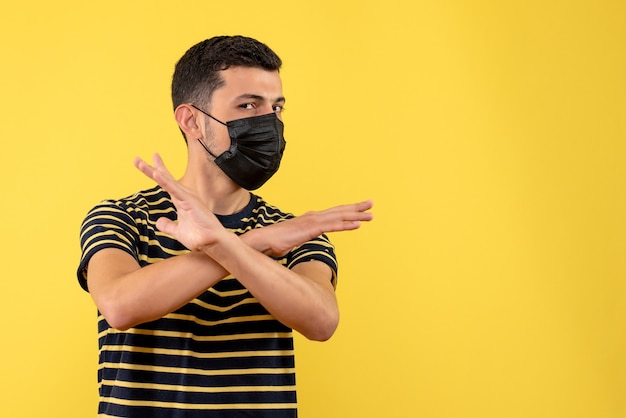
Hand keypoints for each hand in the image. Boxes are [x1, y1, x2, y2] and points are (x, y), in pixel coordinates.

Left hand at [134, 153, 226, 250]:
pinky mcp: (190, 202)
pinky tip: (157, 174)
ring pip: (168, 182)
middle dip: (150, 169)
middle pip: (165, 179)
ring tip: (141, 164)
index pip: (166, 184)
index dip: (156, 173)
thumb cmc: (199, 237)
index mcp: (181, 201)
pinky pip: (175, 190)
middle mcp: (184, 196)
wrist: (211, 244)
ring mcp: (187, 197)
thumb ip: (168, 225)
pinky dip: (165, 182)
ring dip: (154, 172)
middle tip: (136, 160)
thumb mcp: (178, 231)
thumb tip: (159, 222)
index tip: (143, 164)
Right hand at [253, 200, 373, 256]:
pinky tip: (358, 224)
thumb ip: (295, 241)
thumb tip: (291, 245)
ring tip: (371, 214)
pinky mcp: (311, 229)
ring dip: (356, 215)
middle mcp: (313, 217)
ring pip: (339, 217)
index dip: (346, 212)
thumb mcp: (289, 242)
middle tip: (371, 203)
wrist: (261, 242)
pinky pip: (333, 226)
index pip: (331, 214)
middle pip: (338, 211)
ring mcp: (312, 221)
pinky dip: (346, 224)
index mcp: (309, 220)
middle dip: (356, 208)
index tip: (358, 211)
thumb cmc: (272, 244)